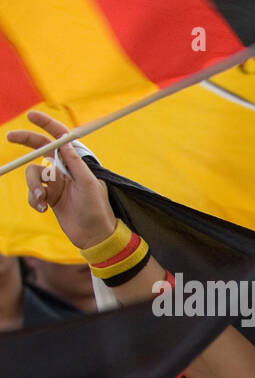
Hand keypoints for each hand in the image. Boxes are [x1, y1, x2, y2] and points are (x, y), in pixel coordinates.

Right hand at [4, 111, 116, 249]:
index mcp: (76, 164)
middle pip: (40, 148)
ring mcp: (55, 184)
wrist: (95, 236)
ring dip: (32, 185)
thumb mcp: (88, 184)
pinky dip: (33, 199)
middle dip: (25, 141)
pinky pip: (32, 192)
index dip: (46, 125)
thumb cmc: (97, 209)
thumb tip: (63, 142)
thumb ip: (75, 163)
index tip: (31, 116)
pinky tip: (43, 209)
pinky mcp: (49, 198)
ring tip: (42, 199)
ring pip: (32, 174)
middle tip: (9, 137)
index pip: (60, 139)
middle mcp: (64, 170)